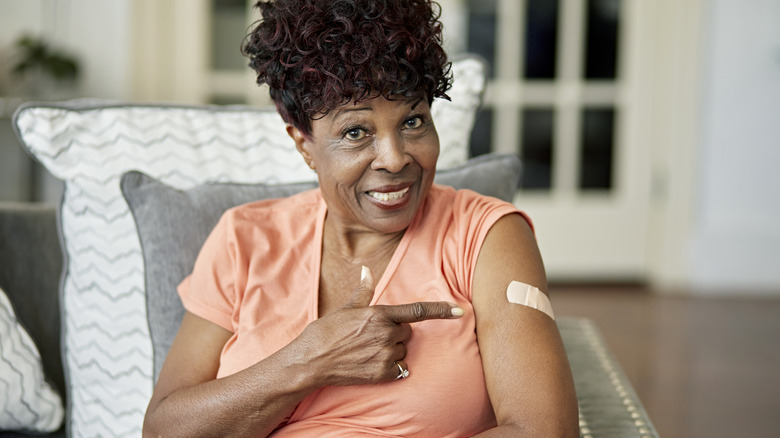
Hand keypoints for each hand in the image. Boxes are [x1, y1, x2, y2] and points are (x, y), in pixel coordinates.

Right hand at [299, 266, 463, 386]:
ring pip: (402, 349)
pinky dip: (390, 367)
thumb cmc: (325, 332)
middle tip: (371, 335)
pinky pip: (399, 368)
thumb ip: (363, 290)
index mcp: (379, 314)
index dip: (441, 310)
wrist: (311, 362)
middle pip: (407, 331)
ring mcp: (385, 355)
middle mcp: (385, 334)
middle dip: (395, 331)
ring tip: (366, 350)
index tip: (460, 311)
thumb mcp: (345, 308)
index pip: (418, 311)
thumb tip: (367, 270)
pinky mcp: (382, 374)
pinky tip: (370, 363)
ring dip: (391, 349)